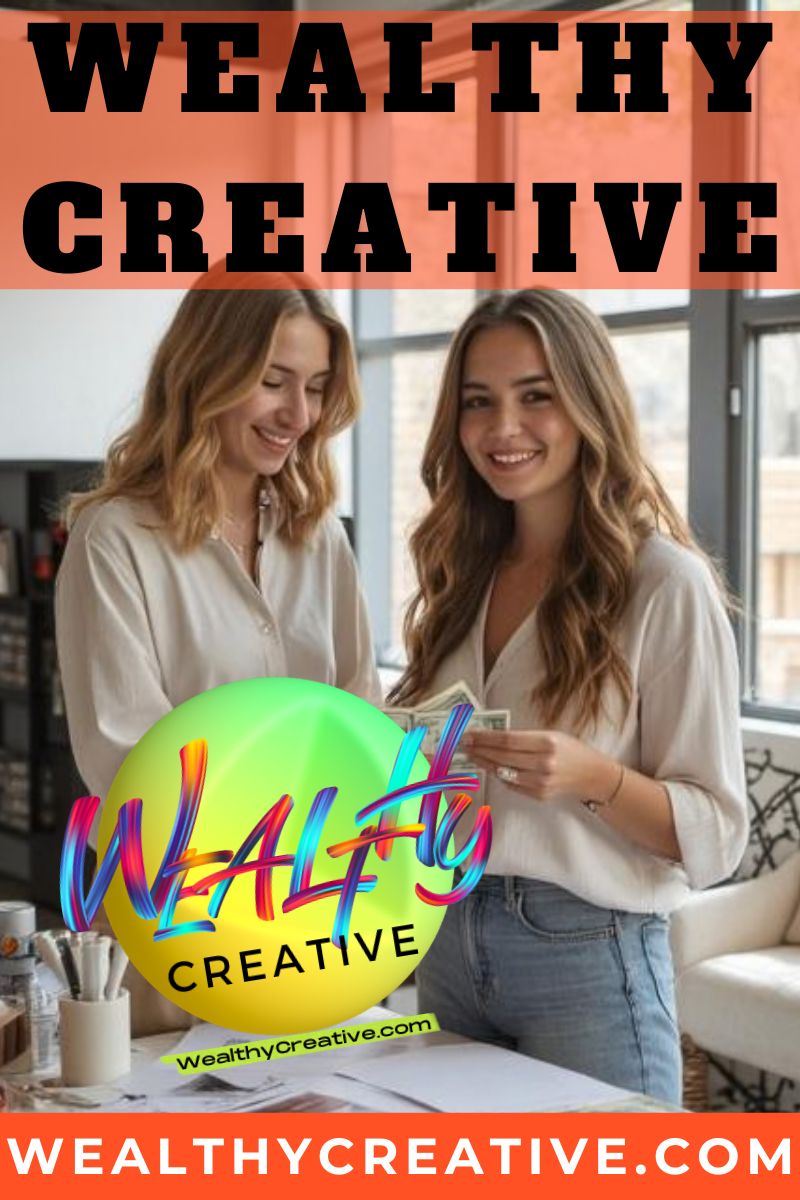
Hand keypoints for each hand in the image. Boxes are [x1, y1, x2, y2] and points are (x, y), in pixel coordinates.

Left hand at [463, 729, 618, 803]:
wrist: (593, 775)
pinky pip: (512, 784)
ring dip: (484, 764)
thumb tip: (492, 737)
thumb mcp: (551, 735)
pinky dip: (499, 775)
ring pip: (503, 772)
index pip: (507, 741)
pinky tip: (490, 767)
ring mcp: (540, 782)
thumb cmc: (571, 750)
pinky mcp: (539, 795)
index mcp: (547, 743)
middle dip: (479, 750)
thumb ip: (524, 737)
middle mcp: (543, 764)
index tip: (469, 734)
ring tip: (472, 755)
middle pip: (501, 757)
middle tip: (464, 744)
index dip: (484, 738)